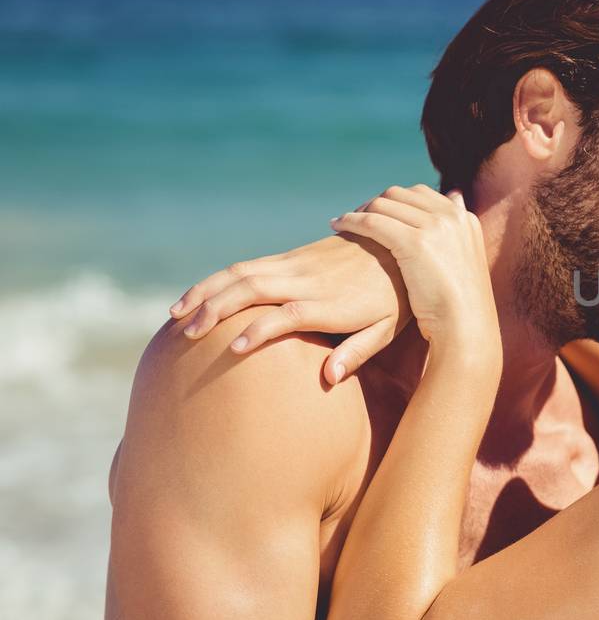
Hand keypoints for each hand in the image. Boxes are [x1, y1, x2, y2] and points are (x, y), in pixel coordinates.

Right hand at [171, 233, 410, 385]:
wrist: (401, 241)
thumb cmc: (397, 297)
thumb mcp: (388, 328)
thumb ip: (358, 352)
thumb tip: (329, 378)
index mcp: (332, 302)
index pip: (288, 314)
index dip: (260, 330)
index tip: (233, 350)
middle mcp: (308, 279)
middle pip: (253, 289)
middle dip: (216, 309)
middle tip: (187, 335)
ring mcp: (297, 264)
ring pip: (242, 273)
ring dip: (206, 292)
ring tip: (175, 316)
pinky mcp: (292, 256)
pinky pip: (247, 265)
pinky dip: (217, 280)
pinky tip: (197, 296)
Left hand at [331, 187, 498, 362]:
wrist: (466, 325)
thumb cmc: (462, 305)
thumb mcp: (466, 258)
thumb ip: (457, 230)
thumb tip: (456, 196)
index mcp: (463, 219)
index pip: (421, 194)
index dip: (396, 201)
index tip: (378, 213)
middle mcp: (450, 216)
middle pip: (401, 193)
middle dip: (376, 203)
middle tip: (357, 217)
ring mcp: (434, 227)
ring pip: (384, 204)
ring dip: (360, 210)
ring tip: (343, 222)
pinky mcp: (414, 241)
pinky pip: (373, 221)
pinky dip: (352, 221)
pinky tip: (338, 228)